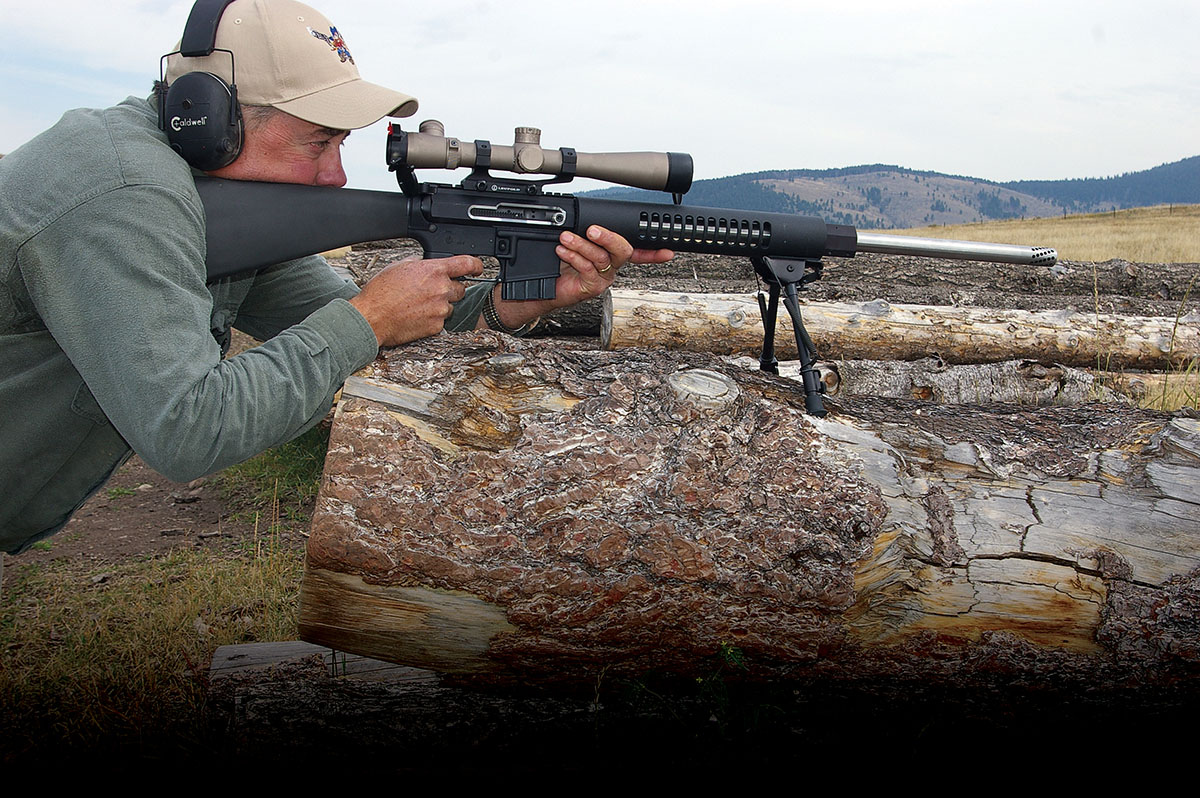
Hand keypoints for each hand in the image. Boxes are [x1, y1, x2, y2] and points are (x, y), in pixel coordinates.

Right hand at [350, 255, 483, 346]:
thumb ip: (421, 264)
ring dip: (440, 306)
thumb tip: (428, 265)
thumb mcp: (400, 266)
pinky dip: (432, 319)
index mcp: (434, 270)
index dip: (476, 265)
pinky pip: (441, 321)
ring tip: (418, 305)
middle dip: (449, 290)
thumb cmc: (381, 292)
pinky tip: (416, 316)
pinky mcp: (436, 326)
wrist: (372, 317)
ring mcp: (440, 309)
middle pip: (461, 288)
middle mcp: (441, 289)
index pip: (467, 264)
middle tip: (430, 292)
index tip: (478, 268)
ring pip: (450, 306)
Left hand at [552, 226, 672, 307]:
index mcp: (612, 255)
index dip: (654, 252)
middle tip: (592, 230)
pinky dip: (574, 257)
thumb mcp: (575, 243)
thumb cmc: (560, 264)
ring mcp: (603, 278)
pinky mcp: (592, 287)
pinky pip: (588, 269)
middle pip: (623, 250)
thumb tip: (586, 218)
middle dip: (609, 237)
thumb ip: (585, 233)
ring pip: (602, 258)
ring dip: (582, 245)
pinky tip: (563, 251)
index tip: (668, 252)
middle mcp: (611, 267)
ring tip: (566, 237)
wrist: (545, 288)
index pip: (638, 252)